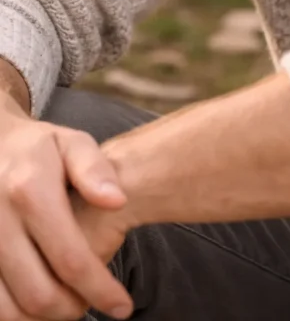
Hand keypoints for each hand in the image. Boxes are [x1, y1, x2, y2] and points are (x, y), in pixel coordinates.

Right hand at [0, 106, 133, 319]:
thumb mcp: (71, 143)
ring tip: (69, 304)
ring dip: (44, 318)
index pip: (71, 258)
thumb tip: (117, 201)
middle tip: (92, 303)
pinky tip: (39, 300)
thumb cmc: (38, 148)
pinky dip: (18, 312)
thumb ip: (95, 169)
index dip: (100, 289)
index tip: (122, 306)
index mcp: (30, 190)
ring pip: (11, 308)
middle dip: (73, 309)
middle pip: (39, 293)